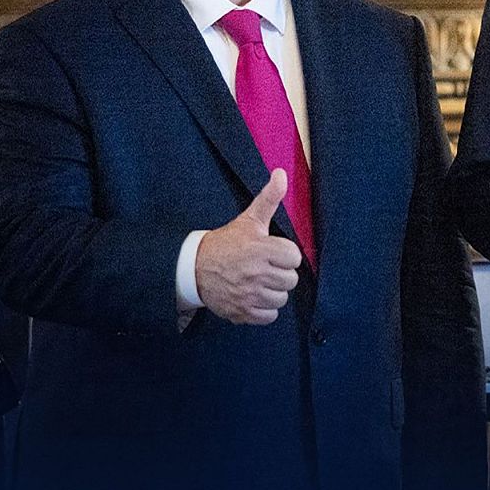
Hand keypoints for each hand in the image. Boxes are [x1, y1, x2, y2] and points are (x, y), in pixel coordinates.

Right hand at [195, 169, 302, 324]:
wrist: (194, 268)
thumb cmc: (227, 243)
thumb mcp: (248, 219)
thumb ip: (269, 198)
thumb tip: (281, 173)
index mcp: (260, 249)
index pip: (294, 258)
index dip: (285, 254)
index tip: (273, 252)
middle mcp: (255, 273)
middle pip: (290, 280)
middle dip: (280, 273)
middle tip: (265, 267)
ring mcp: (248, 295)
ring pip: (281, 298)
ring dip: (273, 291)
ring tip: (259, 282)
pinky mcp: (242, 312)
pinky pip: (269, 316)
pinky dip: (264, 309)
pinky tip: (254, 296)